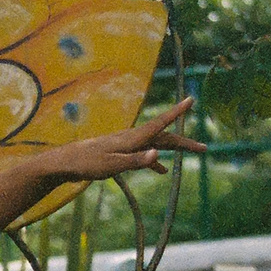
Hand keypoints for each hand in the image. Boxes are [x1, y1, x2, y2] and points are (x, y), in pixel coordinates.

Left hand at [50, 99, 205, 182]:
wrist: (66, 162)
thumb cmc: (88, 164)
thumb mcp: (113, 166)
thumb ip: (136, 161)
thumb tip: (159, 155)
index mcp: (132, 139)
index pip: (159, 124)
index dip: (176, 113)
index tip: (191, 100)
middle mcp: (132, 138)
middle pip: (164, 137)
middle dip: (184, 142)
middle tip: (204, 149)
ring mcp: (127, 144)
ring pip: (156, 144)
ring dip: (174, 149)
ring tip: (192, 153)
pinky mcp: (121, 152)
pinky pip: (144, 154)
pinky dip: (154, 161)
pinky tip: (161, 170)